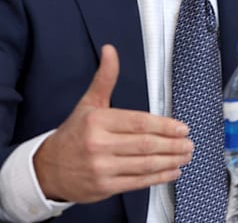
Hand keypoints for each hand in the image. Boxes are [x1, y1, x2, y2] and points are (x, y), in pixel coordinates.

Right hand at [34, 45, 193, 202]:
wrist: (47, 169)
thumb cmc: (74, 134)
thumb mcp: (88, 104)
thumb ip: (105, 78)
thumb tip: (110, 50)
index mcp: (98, 121)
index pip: (139, 122)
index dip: (164, 126)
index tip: (182, 128)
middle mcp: (99, 145)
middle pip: (145, 144)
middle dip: (172, 144)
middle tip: (189, 143)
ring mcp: (101, 168)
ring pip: (144, 164)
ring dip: (170, 160)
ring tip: (186, 155)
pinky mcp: (104, 187)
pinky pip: (137, 182)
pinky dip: (159, 177)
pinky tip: (173, 171)